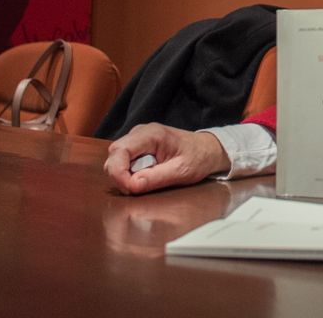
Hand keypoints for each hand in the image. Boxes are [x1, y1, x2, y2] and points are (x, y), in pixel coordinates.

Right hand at [104, 123, 230, 194]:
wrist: (208, 149)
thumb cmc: (198, 157)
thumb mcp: (182, 171)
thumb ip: (156, 178)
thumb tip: (132, 186)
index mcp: (151, 134)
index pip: (120, 150)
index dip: (118, 172)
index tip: (129, 189)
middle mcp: (139, 133)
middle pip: (114, 155)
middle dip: (119, 176)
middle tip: (136, 189)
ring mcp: (137, 139)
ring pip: (116, 159)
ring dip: (124, 175)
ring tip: (144, 183)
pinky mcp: (138, 147)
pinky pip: (124, 161)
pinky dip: (129, 173)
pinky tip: (144, 177)